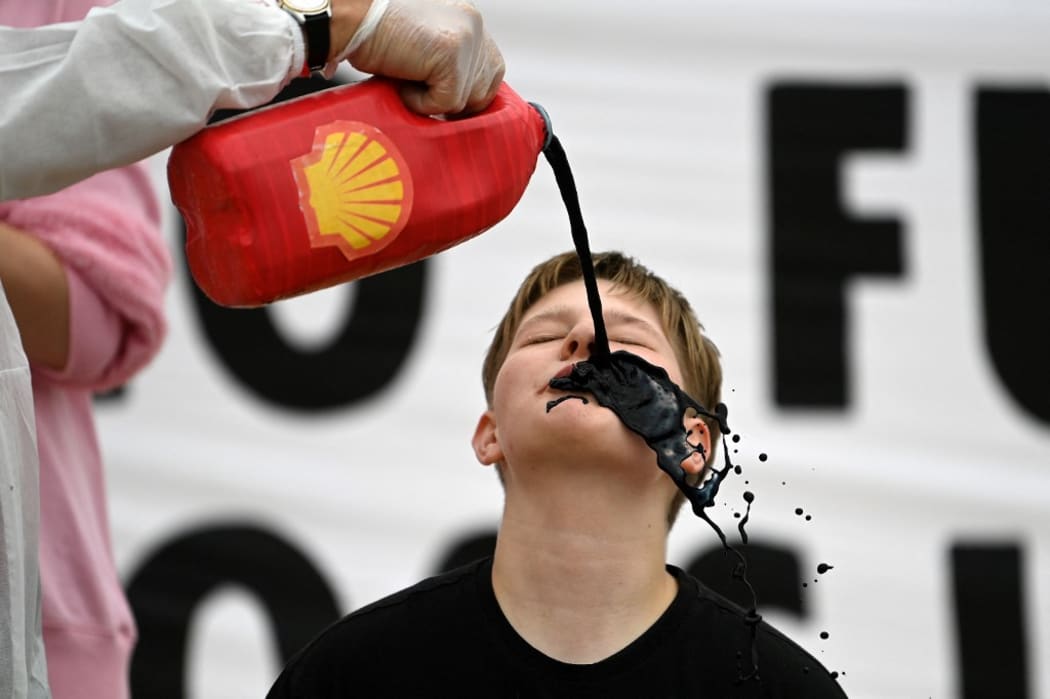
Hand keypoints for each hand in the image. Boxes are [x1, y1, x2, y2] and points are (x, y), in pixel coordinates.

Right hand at [331, 0, 504, 114]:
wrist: (348, 18)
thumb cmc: (372, 35)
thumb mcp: (421, 48)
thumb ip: (446, 65)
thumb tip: (459, 104)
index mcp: (467, 19)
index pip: (491, 70)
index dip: (468, 93)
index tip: (444, 103)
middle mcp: (473, 24)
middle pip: (485, 90)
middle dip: (455, 103)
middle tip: (423, 98)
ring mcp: (465, 38)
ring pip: (467, 100)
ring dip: (433, 102)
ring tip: (405, 81)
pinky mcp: (451, 54)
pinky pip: (446, 102)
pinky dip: (419, 103)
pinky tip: (400, 83)